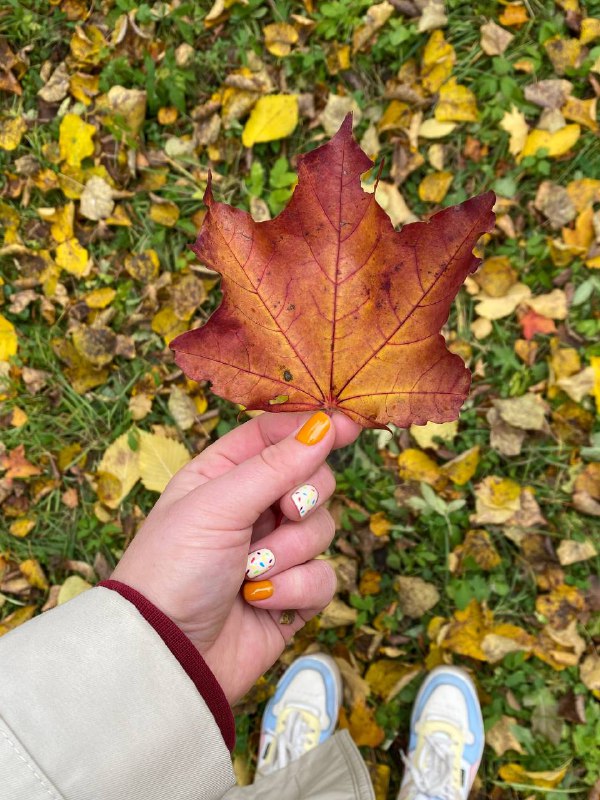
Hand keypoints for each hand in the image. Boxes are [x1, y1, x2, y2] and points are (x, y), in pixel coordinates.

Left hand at [110, 410, 361, 703]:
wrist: (167, 656)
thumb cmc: (174, 568)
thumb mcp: (217, 505)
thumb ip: (275, 465)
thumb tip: (325, 424)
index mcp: (224, 474)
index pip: (276, 436)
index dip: (312, 428)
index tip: (348, 423)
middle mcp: (252, 508)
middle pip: (312, 479)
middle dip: (302, 499)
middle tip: (283, 512)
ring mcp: (274, 551)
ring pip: (322, 529)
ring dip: (289, 552)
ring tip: (250, 574)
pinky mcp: (292, 594)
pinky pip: (324, 577)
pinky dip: (295, 590)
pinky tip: (261, 603)